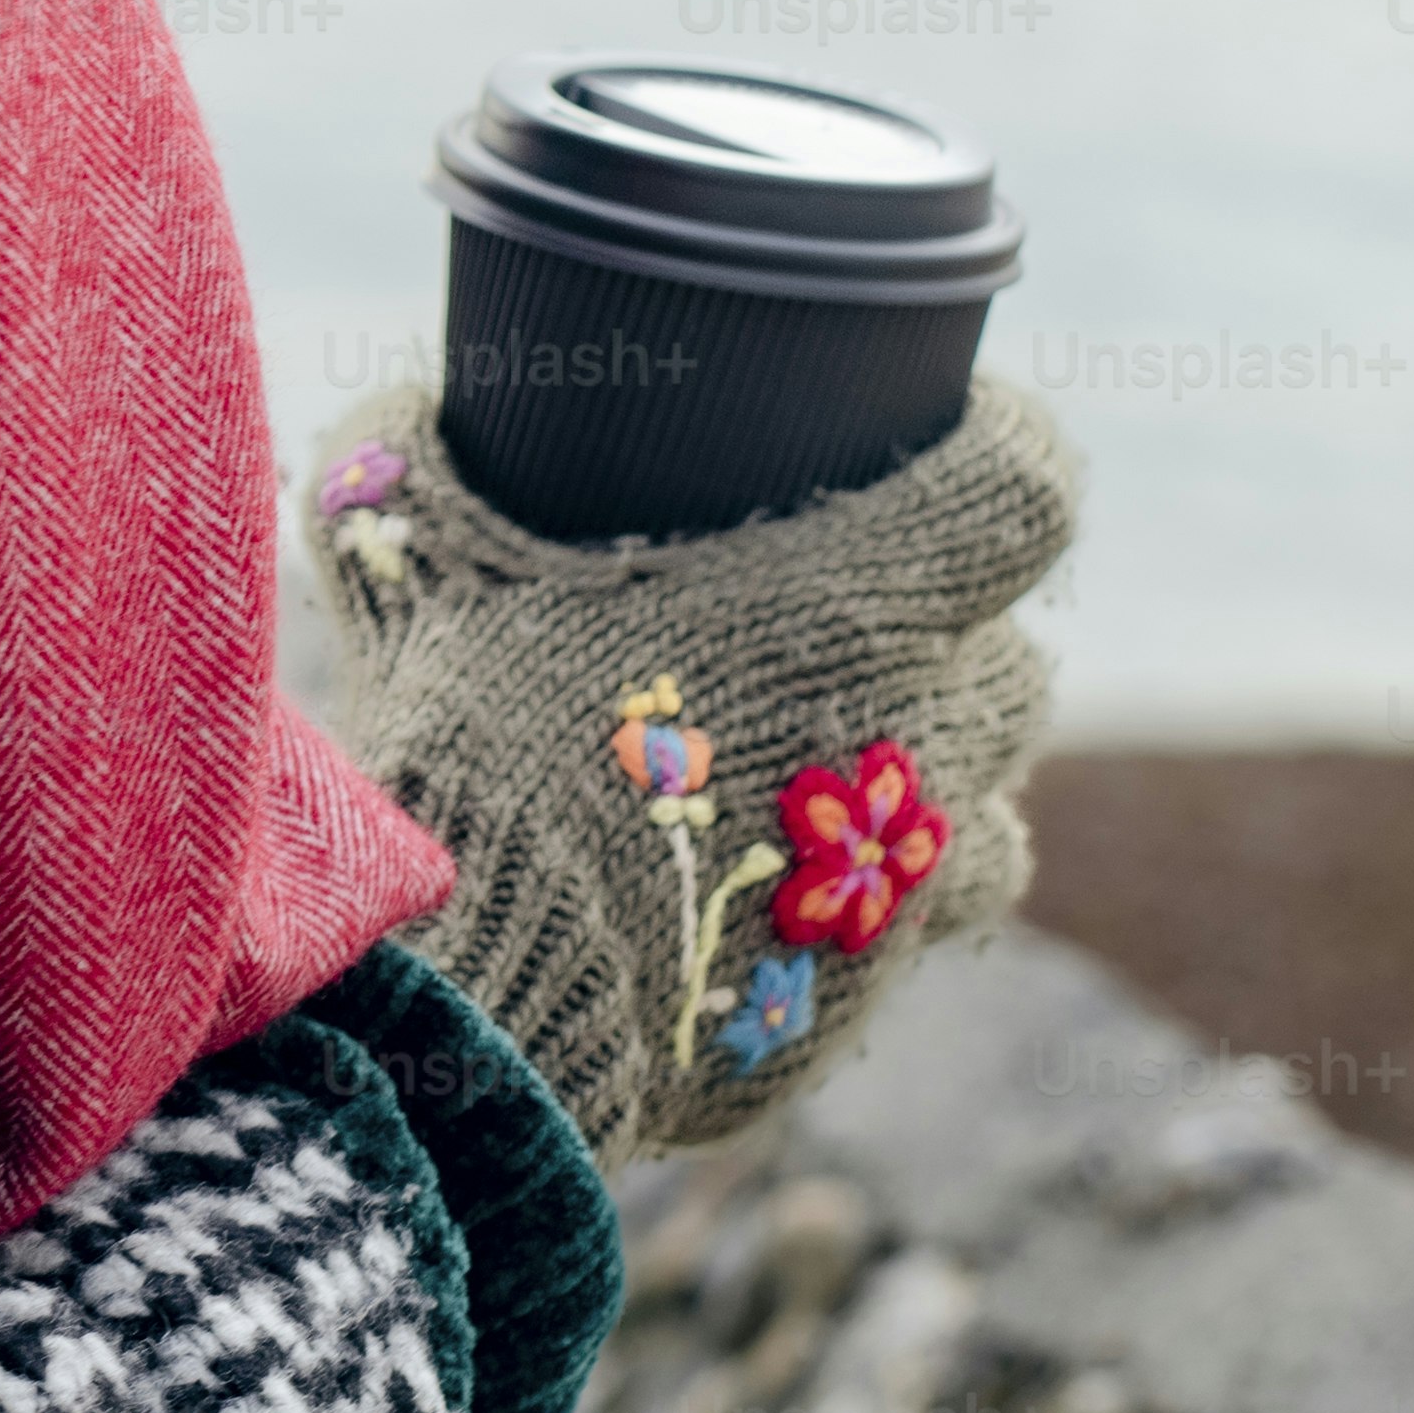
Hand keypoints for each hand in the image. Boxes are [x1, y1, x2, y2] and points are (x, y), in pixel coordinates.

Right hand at [301, 382, 1079, 1164]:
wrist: (495, 1007)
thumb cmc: (477, 756)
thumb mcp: (416, 571)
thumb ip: (404, 467)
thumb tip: (388, 405)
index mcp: (859, 604)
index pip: (1026, 495)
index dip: (1009, 451)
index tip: (962, 436)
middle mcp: (925, 738)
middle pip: (1012, 659)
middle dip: (945, 640)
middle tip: (834, 630)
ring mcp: (910, 884)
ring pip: (989, 807)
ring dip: (928, 782)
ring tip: (811, 774)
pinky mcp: (865, 998)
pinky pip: (907, 933)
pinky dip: (851, 911)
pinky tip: (752, 893)